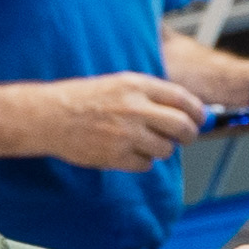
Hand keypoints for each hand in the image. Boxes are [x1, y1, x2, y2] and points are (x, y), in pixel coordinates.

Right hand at [24, 70, 206, 170]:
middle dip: (189, 134)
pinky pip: (146, 164)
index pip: (183, 99)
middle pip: (182, 127)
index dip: (197, 112)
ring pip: (166, 149)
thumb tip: (184, 109)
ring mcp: (126, 134)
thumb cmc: (82, 98)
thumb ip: (149, 94)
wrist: (48, 116)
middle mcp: (135, 108)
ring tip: (145, 142)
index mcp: (137, 85)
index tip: (200, 118)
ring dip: (162, 149)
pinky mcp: (116, 155)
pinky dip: (142, 161)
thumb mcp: (118, 83)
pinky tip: (128, 152)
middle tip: (185, 137)